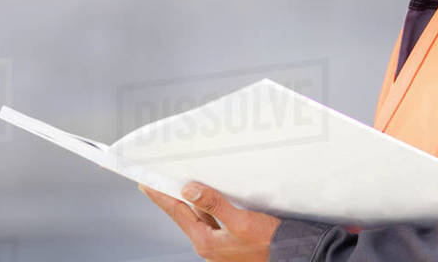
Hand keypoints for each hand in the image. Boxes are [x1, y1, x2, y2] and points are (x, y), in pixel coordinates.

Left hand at [140, 181, 280, 261]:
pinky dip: (206, 209)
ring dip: (189, 203)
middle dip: (171, 199)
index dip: (161, 197)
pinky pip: (212, 222)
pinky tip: (209, 200)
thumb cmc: (268, 241)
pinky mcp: (231, 242)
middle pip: (185, 216)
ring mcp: (220, 245)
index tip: (146, 185)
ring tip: (179, 188)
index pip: (178, 213)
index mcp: (206, 242)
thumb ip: (215, 204)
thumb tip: (189, 189)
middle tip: (156, 184)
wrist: (291, 254)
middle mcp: (209, 246)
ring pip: (199, 219)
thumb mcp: (241, 221)